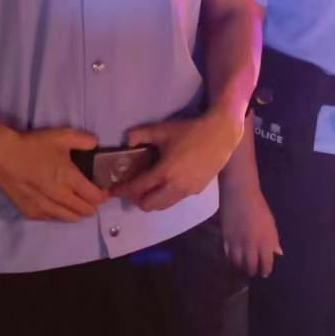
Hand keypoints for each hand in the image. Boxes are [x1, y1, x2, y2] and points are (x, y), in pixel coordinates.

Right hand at [0, 127, 108, 221]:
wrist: (1, 156)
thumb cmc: (32, 145)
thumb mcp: (61, 136)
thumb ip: (83, 140)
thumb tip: (95, 144)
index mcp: (69, 178)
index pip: (94, 196)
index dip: (103, 196)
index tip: (104, 192)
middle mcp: (59, 196)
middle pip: (84, 210)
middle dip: (92, 206)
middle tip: (93, 200)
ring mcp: (44, 206)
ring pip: (69, 218)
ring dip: (77, 214)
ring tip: (79, 208)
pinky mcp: (30, 212)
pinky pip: (51, 219)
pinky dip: (58, 215)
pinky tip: (59, 209)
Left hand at [109, 113, 243, 211]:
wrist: (221, 134)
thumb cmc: (191, 131)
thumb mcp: (162, 130)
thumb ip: (140, 134)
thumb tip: (126, 141)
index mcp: (164, 172)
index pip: (137, 188)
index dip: (122, 190)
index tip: (113, 190)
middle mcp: (175, 187)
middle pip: (149, 205)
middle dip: (136, 199)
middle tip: (131, 188)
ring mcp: (188, 191)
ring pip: (163, 206)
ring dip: (152, 200)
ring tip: (147, 188)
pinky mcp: (197, 191)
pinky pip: (176, 199)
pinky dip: (166, 196)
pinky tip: (167, 183)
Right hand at [220, 190, 282, 277]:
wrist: (239, 193)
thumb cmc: (258, 206)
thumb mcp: (271, 223)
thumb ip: (273, 240)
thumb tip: (277, 253)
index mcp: (265, 241)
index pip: (266, 263)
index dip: (265, 270)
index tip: (265, 272)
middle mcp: (251, 245)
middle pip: (250, 266)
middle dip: (253, 271)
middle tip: (254, 271)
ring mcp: (237, 243)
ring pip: (237, 263)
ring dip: (241, 267)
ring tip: (243, 267)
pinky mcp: (225, 239)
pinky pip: (228, 255)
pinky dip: (232, 259)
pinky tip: (234, 258)